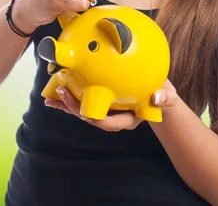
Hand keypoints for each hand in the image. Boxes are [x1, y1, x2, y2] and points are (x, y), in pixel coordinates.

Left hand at [45, 80, 179, 130]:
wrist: (158, 92)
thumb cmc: (162, 96)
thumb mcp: (167, 97)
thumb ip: (165, 98)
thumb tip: (158, 98)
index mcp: (127, 120)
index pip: (109, 124)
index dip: (95, 119)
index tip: (84, 112)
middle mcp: (113, 117)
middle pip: (90, 117)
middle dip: (74, 108)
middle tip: (61, 94)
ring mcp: (105, 110)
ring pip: (82, 110)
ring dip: (66, 105)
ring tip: (50, 98)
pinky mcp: (100, 100)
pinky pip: (82, 100)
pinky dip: (69, 97)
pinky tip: (56, 92)